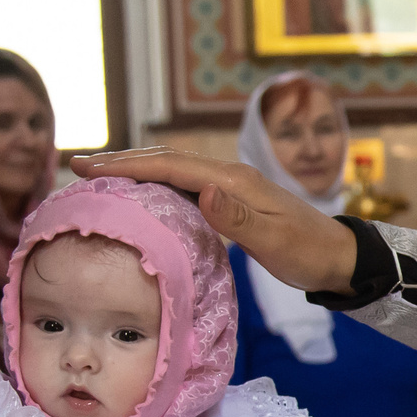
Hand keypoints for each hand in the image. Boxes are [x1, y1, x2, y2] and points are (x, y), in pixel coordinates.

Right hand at [77, 149, 360, 292]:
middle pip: (166, 160)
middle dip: (122, 161)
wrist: (338, 256)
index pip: (170, 166)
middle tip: (79, 166)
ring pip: (173, 170)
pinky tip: (141, 196)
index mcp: (232, 181)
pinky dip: (156, 185)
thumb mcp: (275, 241)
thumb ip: (238, 218)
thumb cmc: (308, 252)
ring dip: (136, 169)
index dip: (127, 165)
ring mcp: (230, 186)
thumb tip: (204, 190)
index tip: (88, 166)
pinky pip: (184, 186)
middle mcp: (228, 176)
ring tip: (99, 177)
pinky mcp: (231, 200)